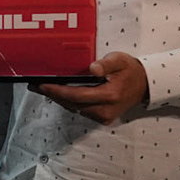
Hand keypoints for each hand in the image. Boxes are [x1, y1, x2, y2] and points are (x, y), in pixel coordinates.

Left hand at [31, 51, 148, 123]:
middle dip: (52, 94)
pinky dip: (69, 102)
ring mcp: (104, 116)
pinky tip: (60, 93)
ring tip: (43, 88)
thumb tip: (92, 69)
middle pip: (71, 104)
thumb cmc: (130, 70)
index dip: (56, 91)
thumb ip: (106, 64)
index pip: (76, 95)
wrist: (144, 85)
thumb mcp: (120, 60)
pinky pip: (80, 110)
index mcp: (110, 96)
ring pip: (74, 108)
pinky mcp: (102, 118)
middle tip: (35, 85)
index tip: (42, 84)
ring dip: (59, 99)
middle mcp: (105, 110)